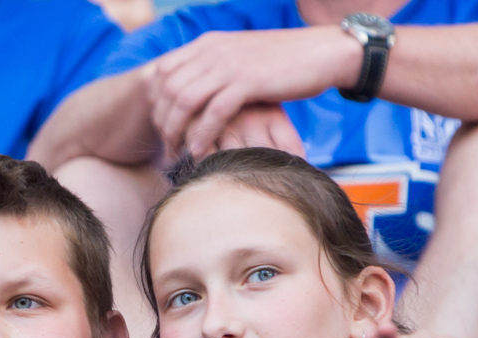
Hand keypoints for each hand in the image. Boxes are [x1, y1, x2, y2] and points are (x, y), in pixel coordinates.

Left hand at [144, 27, 357, 158]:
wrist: (322, 53)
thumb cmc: (284, 63)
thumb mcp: (242, 59)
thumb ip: (217, 69)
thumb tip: (199, 90)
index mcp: (208, 44)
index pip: (163, 71)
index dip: (156, 101)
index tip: (161, 127)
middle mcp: (213, 51)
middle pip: (168, 87)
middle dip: (162, 121)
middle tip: (166, 147)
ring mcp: (229, 65)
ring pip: (185, 99)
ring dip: (177, 131)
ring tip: (177, 153)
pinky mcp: (248, 81)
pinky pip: (213, 111)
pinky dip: (202, 133)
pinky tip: (199, 151)